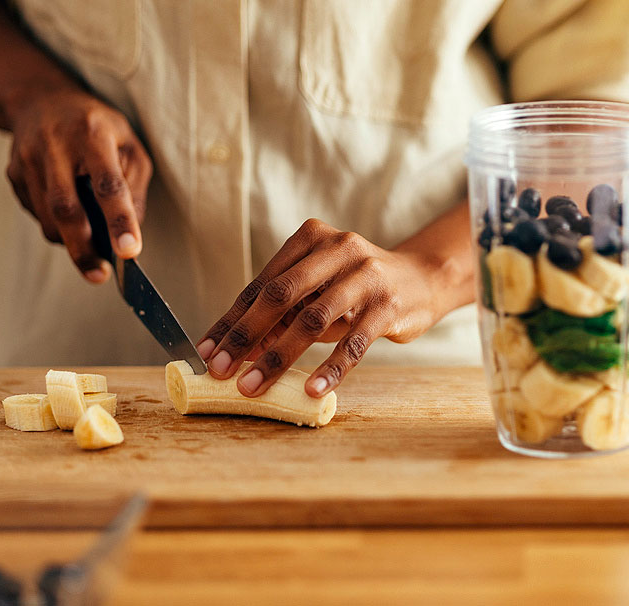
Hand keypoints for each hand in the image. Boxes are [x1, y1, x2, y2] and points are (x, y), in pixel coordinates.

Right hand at [5, 83, 152, 281]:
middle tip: (99, 275)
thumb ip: (134, 185)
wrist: (40, 100)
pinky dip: (55, 224)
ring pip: (48, 218)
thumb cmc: (95, 126)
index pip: (108, 184)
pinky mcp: (13, 174)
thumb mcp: (128, 143)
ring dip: (70, 240)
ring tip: (88, 241)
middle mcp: (56, 145)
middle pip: (66, 209)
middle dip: (83, 249)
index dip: (119, 220)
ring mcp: (28, 160)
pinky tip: (66, 210)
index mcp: (93, 134)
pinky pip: (36, 214)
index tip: (129, 252)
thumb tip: (131, 232)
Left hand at [195, 218, 463, 398]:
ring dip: (279, 357)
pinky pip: (354, 342)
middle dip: (246, 336)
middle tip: (221, 370)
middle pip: (281, 295)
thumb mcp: (318, 288)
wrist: (422, 279)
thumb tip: (238, 350)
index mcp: (310, 239)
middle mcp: (338, 248)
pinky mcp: (389, 305)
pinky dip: (331, 369)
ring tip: (254, 386)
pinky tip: (312, 389)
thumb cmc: (356, 286)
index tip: (207, 351)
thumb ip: (283, 312)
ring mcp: (366, 275)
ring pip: (313, 319)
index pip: (262, 284)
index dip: (232, 320)